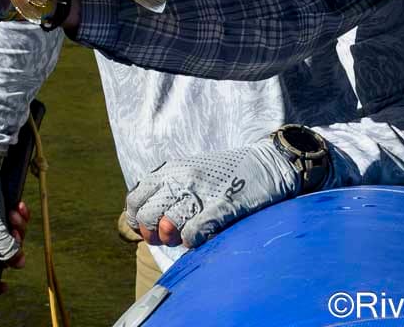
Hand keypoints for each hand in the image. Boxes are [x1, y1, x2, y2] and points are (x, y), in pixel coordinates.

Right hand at [0, 154, 30, 290]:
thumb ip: (9, 252)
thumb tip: (19, 263)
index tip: (5, 285)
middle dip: (12, 244)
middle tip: (16, 233)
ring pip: (6, 237)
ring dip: (17, 226)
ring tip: (15, 213)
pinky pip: (8, 221)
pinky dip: (16, 215)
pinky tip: (19, 206)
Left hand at [125, 136, 301, 248]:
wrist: (268, 164)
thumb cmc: (226, 174)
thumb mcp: (189, 171)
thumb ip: (166, 190)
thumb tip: (142, 222)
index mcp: (171, 170)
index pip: (135, 200)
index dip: (139, 221)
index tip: (152, 229)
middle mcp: (181, 178)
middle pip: (148, 217)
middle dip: (156, 234)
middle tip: (173, 235)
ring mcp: (201, 191)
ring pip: (168, 226)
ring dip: (176, 238)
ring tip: (190, 233)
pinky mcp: (223, 206)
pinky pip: (194, 232)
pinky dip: (195, 240)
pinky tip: (204, 235)